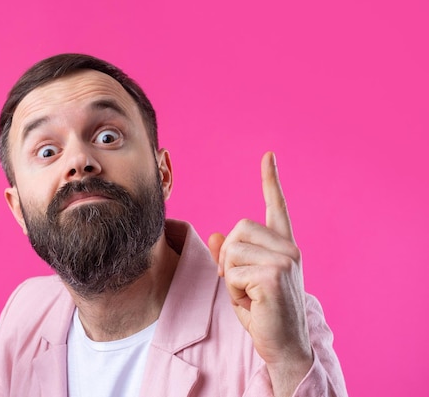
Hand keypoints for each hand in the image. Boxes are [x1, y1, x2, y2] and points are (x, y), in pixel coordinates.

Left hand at [208, 152, 311, 396]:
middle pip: (237, 229)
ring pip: (231, 250)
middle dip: (228, 257)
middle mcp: (288, 248)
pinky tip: (252, 303)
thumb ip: (230, 257)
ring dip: (229, 277)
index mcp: (283, 247)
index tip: (268, 156)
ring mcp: (284, 259)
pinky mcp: (273, 274)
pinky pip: (232, 272)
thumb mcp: (242, 281)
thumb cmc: (264, 314)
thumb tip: (215, 235)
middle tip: (241, 284)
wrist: (284, 347)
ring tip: (248, 295)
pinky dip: (232, 291)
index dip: (270, 181)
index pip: (276, 207)